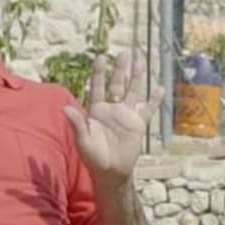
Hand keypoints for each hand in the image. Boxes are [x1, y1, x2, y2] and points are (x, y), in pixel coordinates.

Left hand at [62, 50, 162, 183]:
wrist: (111, 172)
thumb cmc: (93, 157)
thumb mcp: (83, 141)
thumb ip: (77, 124)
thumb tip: (65, 108)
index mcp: (96, 110)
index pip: (98, 87)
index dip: (99, 72)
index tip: (100, 57)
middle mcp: (112, 109)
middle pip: (117, 84)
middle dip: (120, 69)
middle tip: (124, 53)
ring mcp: (126, 115)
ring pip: (133, 92)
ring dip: (136, 77)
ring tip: (140, 61)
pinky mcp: (138, 124)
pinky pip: (148, 109)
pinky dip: (154, 100)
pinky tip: (159, 88)